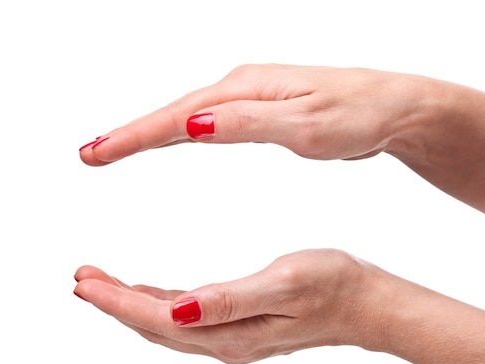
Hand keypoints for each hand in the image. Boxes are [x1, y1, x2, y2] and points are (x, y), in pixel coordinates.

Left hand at [73, 249, 394, 363]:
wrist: (367, 303)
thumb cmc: (333, 286)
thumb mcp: (283, 284)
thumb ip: (229, 301)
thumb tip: (179, 310)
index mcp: (230, 333)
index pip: (158, 320)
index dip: (117, 303)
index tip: (84, 281)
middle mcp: (225, 342)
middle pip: (155, 327)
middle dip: (114, 304)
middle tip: (82, 278)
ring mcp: (234, 337)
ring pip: (168, 325)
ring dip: (133, 305)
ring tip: (103, 283)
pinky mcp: (243, 325)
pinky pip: (188, 319)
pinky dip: (161, 304)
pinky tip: (154, 293)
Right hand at [79, 64, 426, 165]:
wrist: (393, 110)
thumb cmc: (357, 115)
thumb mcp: (304, 126)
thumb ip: (248, 124)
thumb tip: (193, 123)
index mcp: (247, 90)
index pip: (178, 116)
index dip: (134, 136)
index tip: (96, 153)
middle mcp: (245, 89)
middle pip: (175, 113)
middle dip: (131, 133)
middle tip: (91, 154)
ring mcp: (255, 99)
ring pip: (192, 117)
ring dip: (153, 132)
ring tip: (118, 147)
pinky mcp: (267, 111)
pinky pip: (215, 123)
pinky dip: (187, 132)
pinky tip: (179, 138)